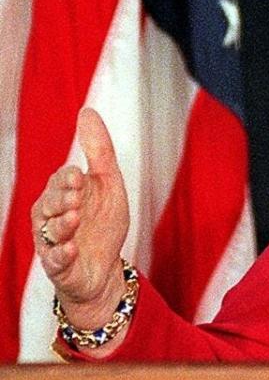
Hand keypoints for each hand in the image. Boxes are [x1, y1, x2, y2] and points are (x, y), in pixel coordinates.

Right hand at [31, 108, 129, 329]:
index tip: (78, 177)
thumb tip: (87, 112)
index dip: (67, 179)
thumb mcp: (108, 182)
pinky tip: (70, 249)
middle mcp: (52, 217)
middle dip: (61, 199)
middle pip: (49, 204)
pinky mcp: (58, 266)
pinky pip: (54, 261)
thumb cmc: (103, 222)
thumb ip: (98, 149)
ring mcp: (53, 242)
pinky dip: (61, 255)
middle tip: (75, 198)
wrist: (105, 267)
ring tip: (74, 219)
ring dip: (61, 225)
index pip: (60, 181)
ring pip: (49, 231)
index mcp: (64, 194)